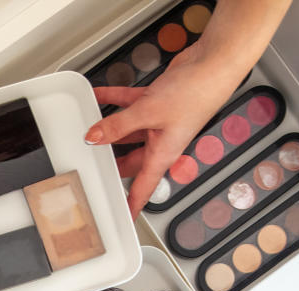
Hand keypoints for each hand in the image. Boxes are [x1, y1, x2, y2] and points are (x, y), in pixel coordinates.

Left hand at [84, 45, 244, 215]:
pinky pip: (128, 104)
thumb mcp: (148, 113)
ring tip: (86, 129)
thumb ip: (118, 125)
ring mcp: (157, 121)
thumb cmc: (195, 94)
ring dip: (107, 128)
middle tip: (92, 169)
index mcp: (163, 154)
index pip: (143, 188)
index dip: (132, 205)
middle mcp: (160, 141)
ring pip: (126, 131)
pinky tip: (97, 95)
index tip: (121, 217)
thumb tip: (94, 137)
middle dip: (111, 164)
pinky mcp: (155, 101)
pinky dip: (112, 99)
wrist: (212, 64)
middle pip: (130, 160)